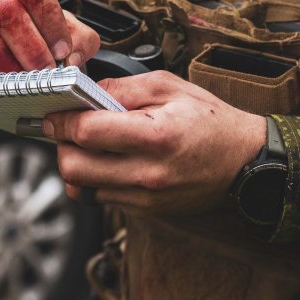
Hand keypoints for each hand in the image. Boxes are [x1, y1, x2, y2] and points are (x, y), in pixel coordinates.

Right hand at [0, 0, 99, 71]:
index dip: (52, 21)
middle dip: (35, 48)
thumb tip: (74, 58)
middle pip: (7, 13)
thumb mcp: (51, 25)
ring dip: (18, 68)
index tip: (64, 49)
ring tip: (33, 81)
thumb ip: (76, 36)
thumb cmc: (18, 31)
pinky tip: (9, 85)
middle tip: (50, 71)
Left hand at [43, 71, 266, 214]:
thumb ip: (124, 87)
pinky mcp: (145, 212)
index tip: (55, 113)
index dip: (63, 120)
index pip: (87, 132)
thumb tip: (86, 92)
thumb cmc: (211, 121)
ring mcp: (145, 199)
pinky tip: (110, 161)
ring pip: (82, 188)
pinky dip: (95, 180)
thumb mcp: (171, 87)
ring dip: (76, 165)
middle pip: (74, 168)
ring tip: (90, 145)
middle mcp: (147, 174)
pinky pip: (102, 198)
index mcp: (155, 136)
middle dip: (62, 146)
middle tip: (67, 129)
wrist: (244, 163)